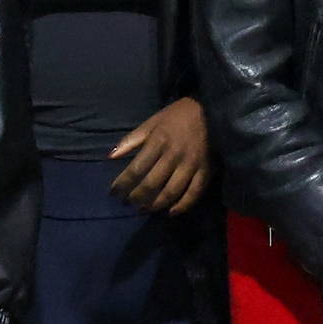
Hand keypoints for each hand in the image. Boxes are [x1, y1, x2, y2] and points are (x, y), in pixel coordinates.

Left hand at [110, 97, 211, 213]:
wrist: (212, 110)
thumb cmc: (177, 116)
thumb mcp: (152, 122)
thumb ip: (131, 140)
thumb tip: (110, 157)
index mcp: (159, 141)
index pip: (136, 169)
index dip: (123, 184)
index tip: (113, 193)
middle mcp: (174, 155)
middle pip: (151, 184)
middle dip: (136, 197)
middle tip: (127, 203)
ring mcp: (191, 165)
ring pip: (170, 192)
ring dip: (154, 205)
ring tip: (143, 209)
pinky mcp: (206, 171)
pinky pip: (194, 193)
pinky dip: (181, 206)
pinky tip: (170, 212)